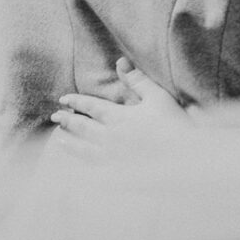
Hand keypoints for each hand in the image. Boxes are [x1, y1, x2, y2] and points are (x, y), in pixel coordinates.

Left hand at [50, 58, 195, 161]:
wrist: (183, 161)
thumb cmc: (175, 126)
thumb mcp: (158, 98)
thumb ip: (138, 80)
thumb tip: (120, 61)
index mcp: (120, 117)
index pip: (91, 107)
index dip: (76, 101)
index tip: (63, 99)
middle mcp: (110, 138)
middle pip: (83, 127)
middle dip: (67, 121)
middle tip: (55, 117)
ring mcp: (112, 159)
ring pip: (83, 150)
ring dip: (70, 144)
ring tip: (59, 140)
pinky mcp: (117, 177)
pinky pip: (93, 172)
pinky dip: (80, 168)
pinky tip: (75, 169)